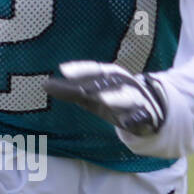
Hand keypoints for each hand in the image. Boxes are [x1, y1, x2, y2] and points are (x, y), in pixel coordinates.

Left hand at [44, 61, 166, 137]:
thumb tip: (44, 84)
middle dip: (96, 83)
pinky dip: (135, 119)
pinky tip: (127, 123)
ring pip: (127, 97)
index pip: (95, 69)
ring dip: (115, 98)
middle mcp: (125, 85)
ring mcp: (136, 100)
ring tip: (102, 101)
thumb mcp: (92, 96)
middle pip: (111, 81)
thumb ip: (70, 91)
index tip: (63, 70)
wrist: (149, 111)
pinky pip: (141, 117)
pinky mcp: (145, 116)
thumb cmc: (114, 100)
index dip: (81, 69)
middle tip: (80, 88)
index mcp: (112, 76)